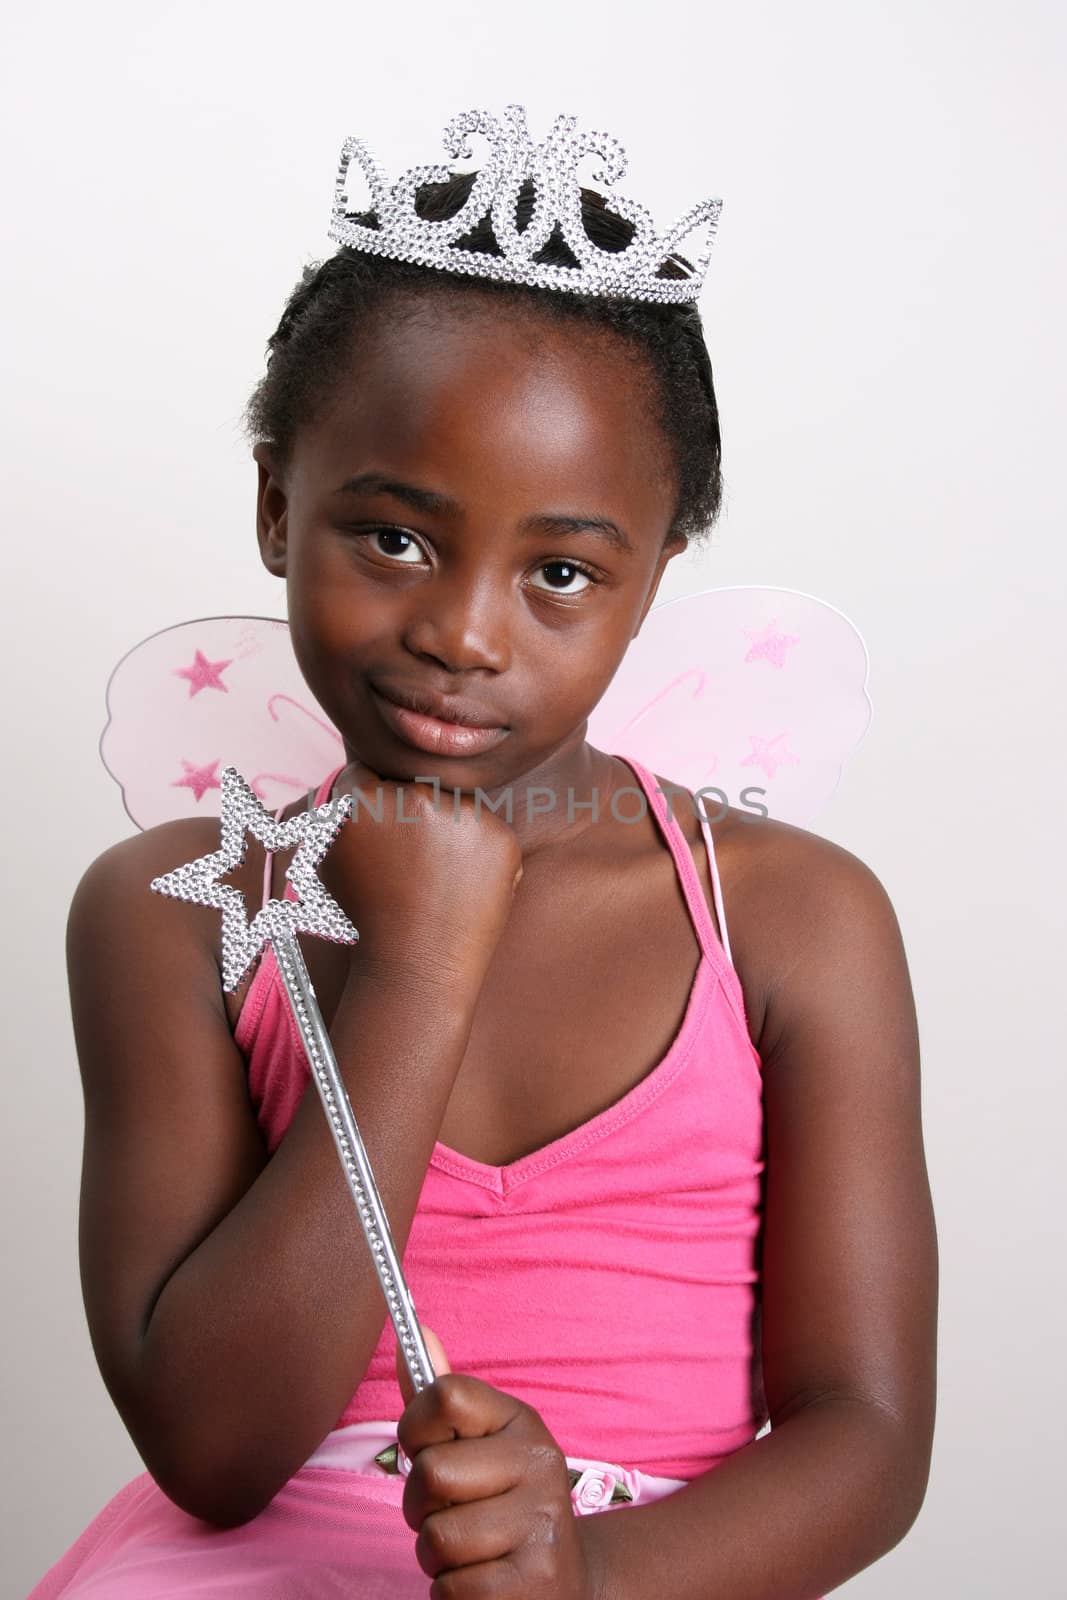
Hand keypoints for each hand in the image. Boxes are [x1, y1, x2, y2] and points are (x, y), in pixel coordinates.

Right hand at [317, 757, 522, 986]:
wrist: (416, 967)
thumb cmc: (368, 919)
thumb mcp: (330, 862)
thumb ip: (339, 813)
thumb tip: (355, 781)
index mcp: (362, 801)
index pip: (366, 772)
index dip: (369, 802)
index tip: (376, 832)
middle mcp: (413, 798)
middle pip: (412, 785)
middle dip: (409, 815)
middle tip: (407, 865)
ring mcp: (461, 814)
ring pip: (453, 804)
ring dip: (448, 829)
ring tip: (434, 880)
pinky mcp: (500, 835)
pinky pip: (488, 829)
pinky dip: (480, 852)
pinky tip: (462, 886)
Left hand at [395, 1331, 599, 1599]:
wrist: (565, 1583)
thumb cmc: (500, 1507)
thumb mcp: (479, 1447)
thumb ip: (440, 1398)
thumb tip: (413, 1331)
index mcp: (522, 1421)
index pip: (443, 1394)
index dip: (415, 1428)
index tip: (426, 1450)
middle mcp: (542, 1463)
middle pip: (430, 1473)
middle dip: (420, 1507)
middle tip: (449, 1515)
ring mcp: (544, 1525)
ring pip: (437, 1538)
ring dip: (436, 1557)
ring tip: (469, 1553)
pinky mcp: (535, 1584)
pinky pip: (451, 1589)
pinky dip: (452, 1594)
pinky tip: (483, 1582)